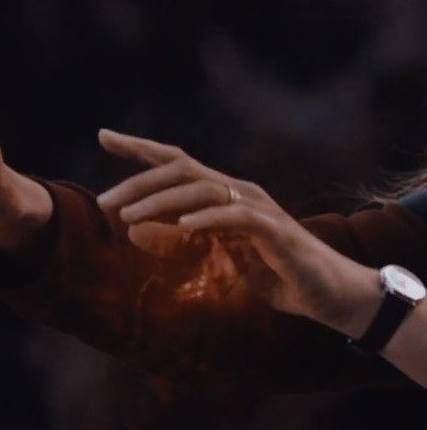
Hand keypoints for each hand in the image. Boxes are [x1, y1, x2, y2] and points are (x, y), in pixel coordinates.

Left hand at [96, 128, 380, 336]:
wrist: (327, 294)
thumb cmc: (269, 272)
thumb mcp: (212, 259)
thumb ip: (174, 243)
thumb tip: (132, 231)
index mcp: (219, 193)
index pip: (174, 161)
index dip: (139, 147)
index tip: (103, 135)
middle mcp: (236, 189)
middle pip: (180, 170)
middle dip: (137, 183)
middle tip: (102, 203)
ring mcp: (257, 205)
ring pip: (202, 188)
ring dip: (160, 202)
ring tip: (127, 218)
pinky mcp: (274, 229)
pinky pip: (236, 216)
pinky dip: (207, 218)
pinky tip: (182, 226)